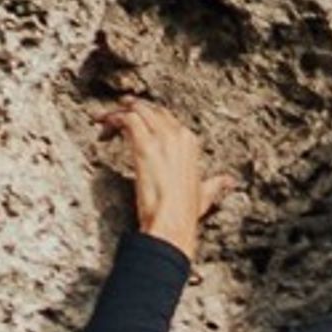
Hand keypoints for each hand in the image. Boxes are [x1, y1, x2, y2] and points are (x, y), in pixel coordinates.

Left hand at [92, 98, 235, 259]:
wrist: (171, 222)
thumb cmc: (185, 213)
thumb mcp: (206, 194)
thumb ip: (216, 184)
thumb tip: (229, 181)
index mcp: (190, 143)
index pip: (166, 118)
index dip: (148, 117)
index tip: (135, 123)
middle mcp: (177, 135)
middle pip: (151, 109)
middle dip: (131, 109)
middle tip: (114, 114)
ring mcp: (161, 138)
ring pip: (136, 110)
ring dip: (116, 114)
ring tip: (102, 119)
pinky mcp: (143, 145)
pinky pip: (126, 120)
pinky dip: (112, 121)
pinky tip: (103, 131)